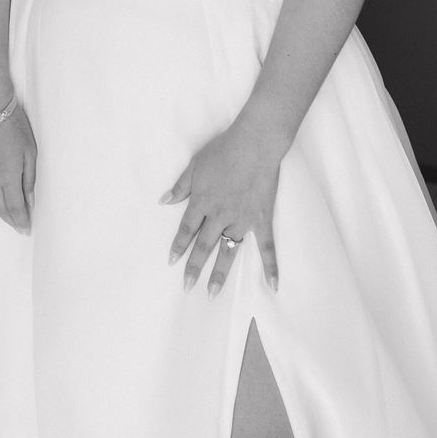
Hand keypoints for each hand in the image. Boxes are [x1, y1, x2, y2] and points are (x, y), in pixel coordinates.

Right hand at [0, 99, 36, 231]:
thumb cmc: (13, 125)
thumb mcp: (30, 153)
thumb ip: (29, 180)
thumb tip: (29, 200)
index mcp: (6, 176)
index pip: (15, 207)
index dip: (22, 220)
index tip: (27, 228)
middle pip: (0, 208)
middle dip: (11, 220)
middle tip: (20, 226)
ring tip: (9, 218)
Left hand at [162, 118, 282, 294]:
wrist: (254, 144)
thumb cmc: (223, 150)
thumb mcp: (195, 165)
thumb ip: (181, 186)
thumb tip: (164, 201)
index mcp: (202, 202)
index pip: (187, 229)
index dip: (178, 246)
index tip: (171, 261)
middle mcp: (219, 215)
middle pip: (204, 246)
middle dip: (194, 267)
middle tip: (187, 287)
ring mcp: (241, 220)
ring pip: (229, 251)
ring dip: (220, 272)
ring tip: (212, 292)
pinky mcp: (261, 220)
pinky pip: (266, 247)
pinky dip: (270, 266)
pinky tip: (272, 285)